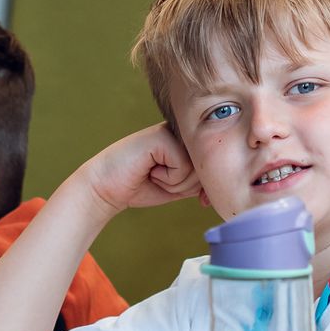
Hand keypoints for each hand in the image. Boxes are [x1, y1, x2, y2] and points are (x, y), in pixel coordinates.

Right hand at [80, 124, 200, 213]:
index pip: (210, 164)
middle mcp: (180, 131)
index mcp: (184, 140)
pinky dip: (167, 178)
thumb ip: (198, 182)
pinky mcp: (162, 136)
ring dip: (175, 183)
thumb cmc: (139, 187)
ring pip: (196, 167)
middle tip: (160, 181)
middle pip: (206, 166)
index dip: (205, 185)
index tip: (199, 199)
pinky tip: (148, 170)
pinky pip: (183, 166)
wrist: (106, 188)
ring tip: (153, 174)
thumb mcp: (177, 186)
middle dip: (186, 186)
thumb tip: (224, 183)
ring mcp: (171, 131)